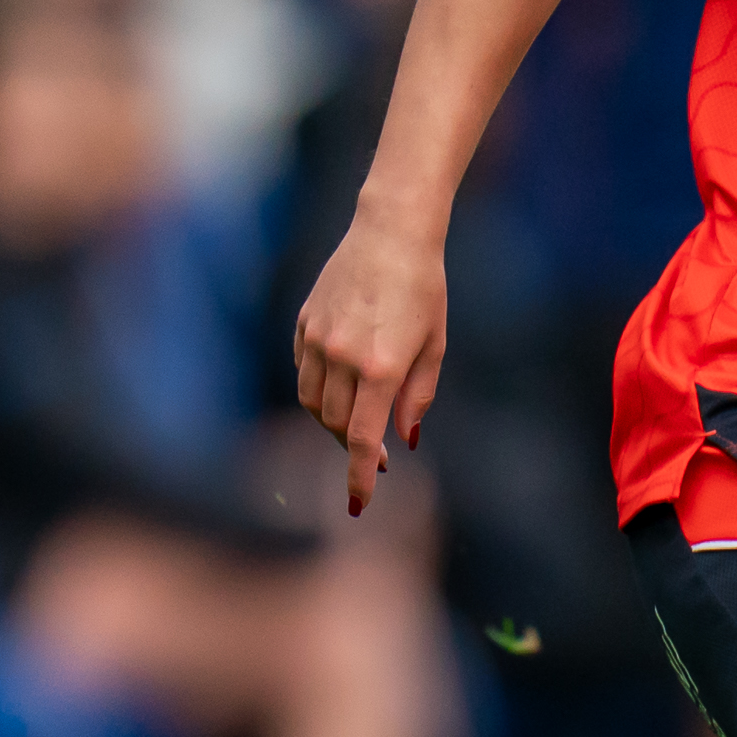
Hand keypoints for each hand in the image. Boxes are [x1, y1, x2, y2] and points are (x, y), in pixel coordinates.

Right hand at [294, 202, 447, 515]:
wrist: (391, 232)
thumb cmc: (424, 289)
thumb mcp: (433, 346)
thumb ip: (416, 397)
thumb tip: (401, 439)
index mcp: (379, 367)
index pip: (359, 439)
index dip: (357, 476)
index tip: (357, 504)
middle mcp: (342, 356)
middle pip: (333, 425)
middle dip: (351, 447)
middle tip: (375, 456)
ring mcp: (317, 339)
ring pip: (311, 402)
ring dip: (330, 422)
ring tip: (357, 422)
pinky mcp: (303, 323)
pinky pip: (303, 372)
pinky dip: (317, 390)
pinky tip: (340, 387)